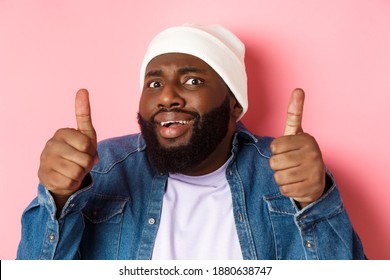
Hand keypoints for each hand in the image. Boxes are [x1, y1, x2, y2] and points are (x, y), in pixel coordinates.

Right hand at [38, 89, 97, 208]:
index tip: (84, 150)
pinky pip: (70, 183)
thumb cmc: (77, 152)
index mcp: (62, 132)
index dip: (90, 151)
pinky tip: (65, 178)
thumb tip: (82, 90)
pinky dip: (73, 183)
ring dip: (80, 174)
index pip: (87, 144)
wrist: (62, 174)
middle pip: (84, 159)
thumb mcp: (85, 134)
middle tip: (79, 162)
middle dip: (86, 164)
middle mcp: (51, 144)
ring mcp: (45, 160)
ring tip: (73, 170)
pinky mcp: (44, 176)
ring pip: (77, 172)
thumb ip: (84, 114)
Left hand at [269, 88, 324, 207]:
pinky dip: (286, 189)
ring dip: (280, 178)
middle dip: (276, 165)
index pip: (274, 146)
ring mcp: (315, 171)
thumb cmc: (300, 154)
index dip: (275, 150)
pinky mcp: (313, 188)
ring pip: (278, 177)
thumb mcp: (296, 134)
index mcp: (307, 139)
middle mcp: (314, 154)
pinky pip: (285, 190)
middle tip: (287, 164)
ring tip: (291, 174)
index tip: (285, 150)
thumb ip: (294, 113)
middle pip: (274, 162)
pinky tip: (296, 184)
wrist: (315, 180)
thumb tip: (298, 89)